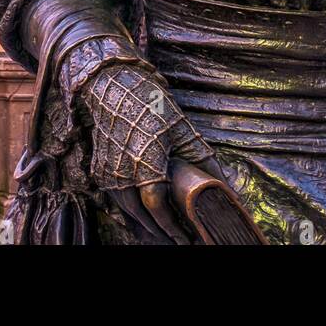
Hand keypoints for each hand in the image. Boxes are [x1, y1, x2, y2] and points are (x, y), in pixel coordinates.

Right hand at [78, 63, 216, 242]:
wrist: (112, 86)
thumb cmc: (151, 105)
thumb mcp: (183, 130)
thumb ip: (205, 162)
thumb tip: (227, 188)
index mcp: (146, 161)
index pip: (157, 206)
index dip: (171, 227)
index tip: (186, 239)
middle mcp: (123, 169)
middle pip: (140, 214)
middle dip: (159, 230)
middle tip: (177, 239)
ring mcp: (108, 169)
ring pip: (125, 208)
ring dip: (143, 223)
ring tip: (161, 230)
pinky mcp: (99, 167)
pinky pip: (114, 197)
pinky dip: (127, 210)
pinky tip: (140, 214)